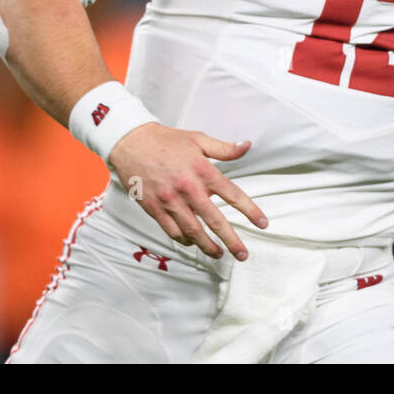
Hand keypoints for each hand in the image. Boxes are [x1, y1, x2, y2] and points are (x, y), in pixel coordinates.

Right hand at [107, 122, 267, 259]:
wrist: (132, 142)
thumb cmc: (166, 140)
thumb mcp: (199, 139)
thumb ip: (224, 148)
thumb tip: (247, 145)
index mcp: (203, 170)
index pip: (232, 194)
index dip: (250, 210)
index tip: (262, 224)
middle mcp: (188, 188)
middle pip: (214, 220)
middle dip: (231, 240)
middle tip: (242, 254)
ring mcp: (170, 200)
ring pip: (192, 231)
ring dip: (207, 246)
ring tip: (219, 254)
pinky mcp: (154, 208)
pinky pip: (171, 230)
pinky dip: (184, 240)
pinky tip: (193, 243)